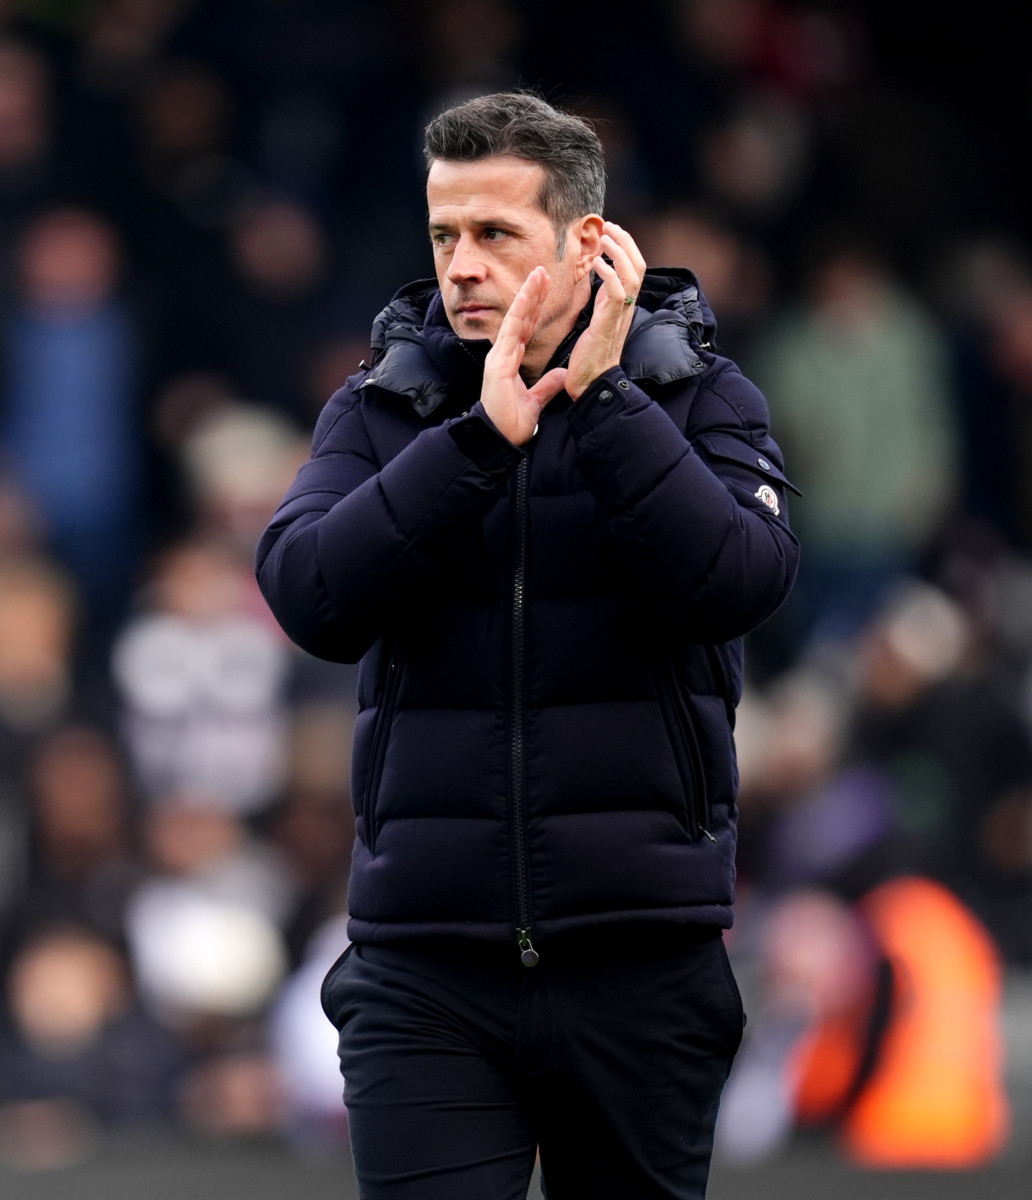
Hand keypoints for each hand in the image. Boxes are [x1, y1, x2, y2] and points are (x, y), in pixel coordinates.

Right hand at [479, 265, 567, 444]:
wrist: (499, 438)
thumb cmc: (511, 423)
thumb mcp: (536, 401)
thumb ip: (548, 386)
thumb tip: (562, 374)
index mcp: (511, 361)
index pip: (526, 328)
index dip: (535, 309)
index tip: (545, 290)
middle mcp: (504, 354)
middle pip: (521, 318)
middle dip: (532, 294)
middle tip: (543, 271)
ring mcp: (500, 356)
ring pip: (515, 318)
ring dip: (527, 295)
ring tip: (538, 274)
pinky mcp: (499, 362)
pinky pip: (511, 331)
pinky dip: (519, 312)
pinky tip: (527, 295)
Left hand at [564, 222, 645, 399]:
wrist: (592, 383)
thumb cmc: (590, 356)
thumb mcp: (599, 320)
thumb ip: (603, 301)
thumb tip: (600, 282)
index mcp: (624, 306)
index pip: (634, 268)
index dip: (626, 247)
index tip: (611, 231)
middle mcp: (627, 307)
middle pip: (639, 265)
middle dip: (626, 242)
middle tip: (609, 226)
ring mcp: (621, 315)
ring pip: (632, 274)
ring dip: (619, 252)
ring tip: (605, 237)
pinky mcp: (610, 323)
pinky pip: (618, 292)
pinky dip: (608, 274)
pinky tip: (597, 263)